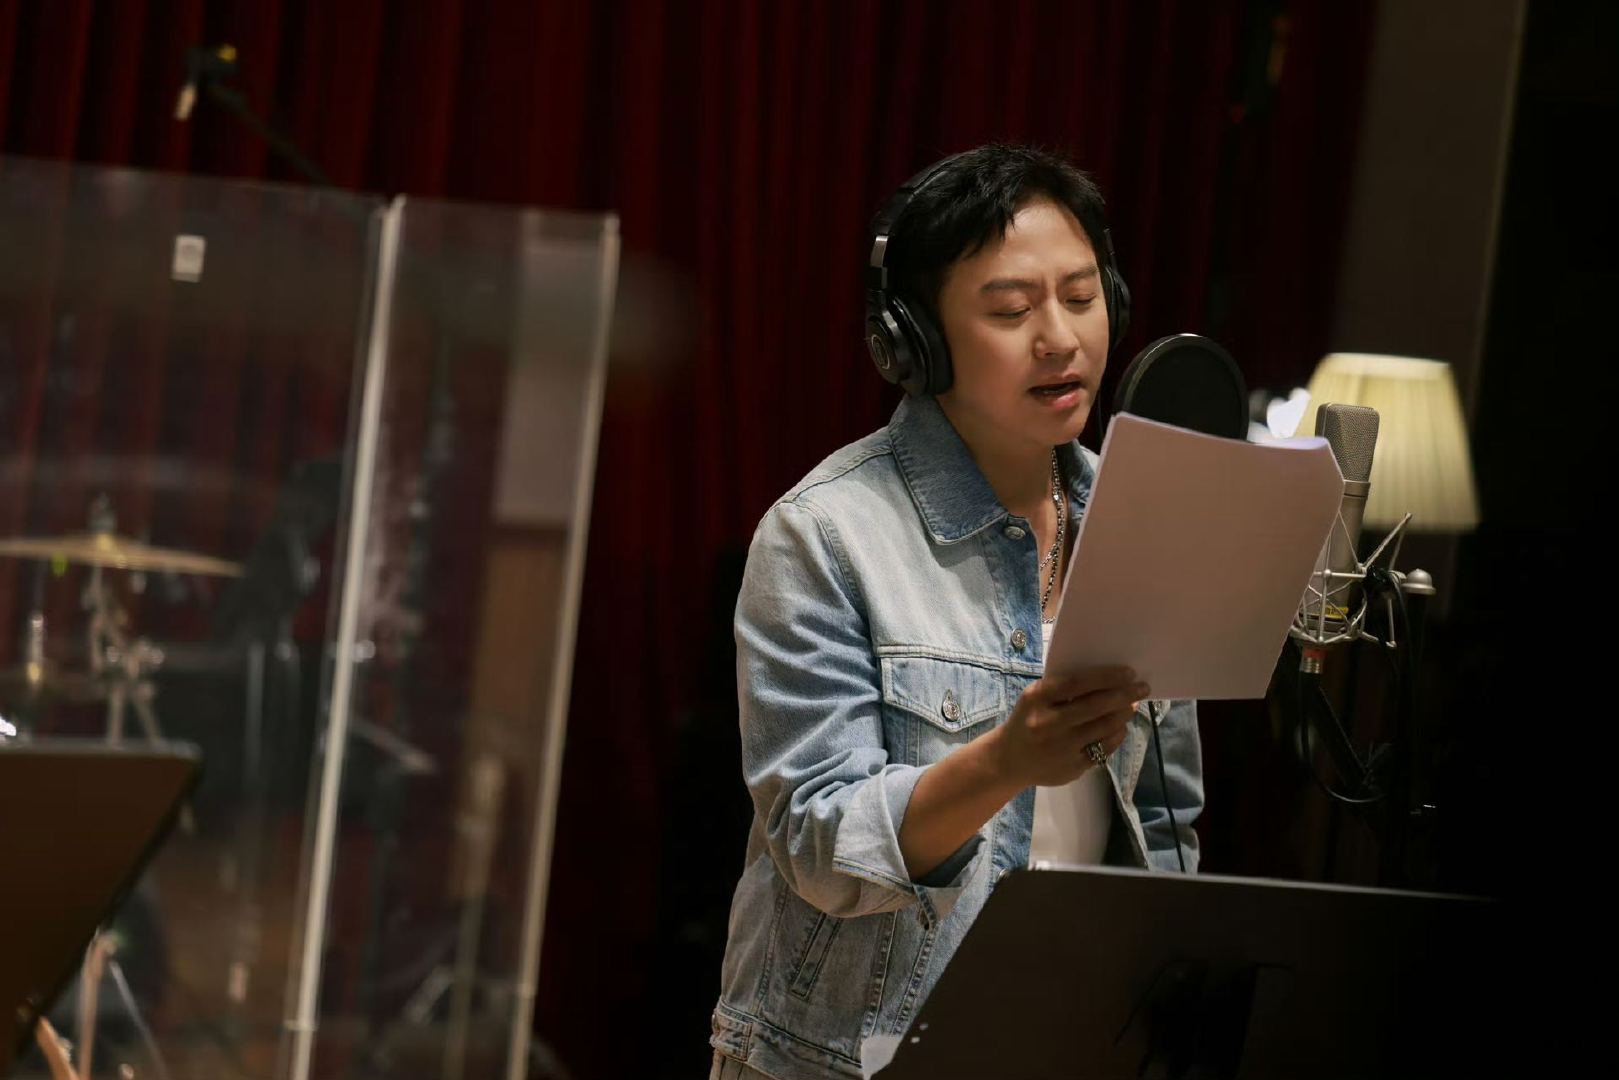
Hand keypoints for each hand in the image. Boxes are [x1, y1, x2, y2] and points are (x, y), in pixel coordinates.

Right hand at [987, 665, 1147, 787]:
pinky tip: (1119, 727)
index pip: (1077, 683)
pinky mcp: (1071, 767)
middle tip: (1142, 687)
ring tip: (1132, 705)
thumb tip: (1107, 678)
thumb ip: (1063, 689)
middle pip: (1095, 706)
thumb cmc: (1028, 720)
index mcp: (1037, 699)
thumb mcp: (1035, 699)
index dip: (1106, 676)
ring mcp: (1061, 748)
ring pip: (1104, 728)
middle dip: (1124, 695)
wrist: (1008, 760)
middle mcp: (1048, 723)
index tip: (1129, 672)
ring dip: (1123, 714)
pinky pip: (1104, 749)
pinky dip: (1116, 735)